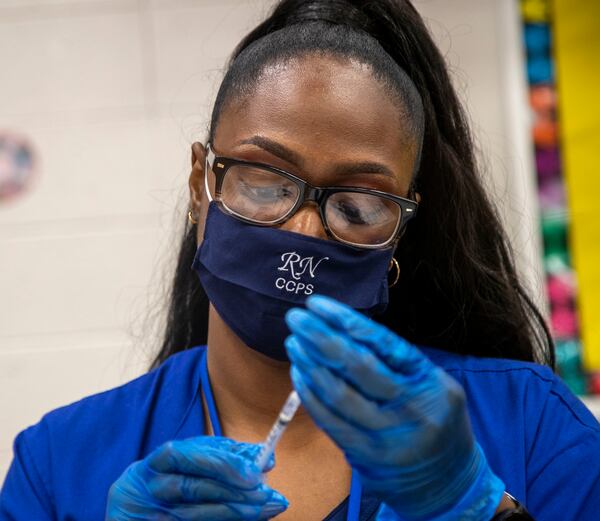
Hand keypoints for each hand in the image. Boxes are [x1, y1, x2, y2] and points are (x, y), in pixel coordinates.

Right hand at [105, 436, 287, 519]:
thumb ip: (227, 455)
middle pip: (192, 487)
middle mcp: (153, 486)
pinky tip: (249, 518)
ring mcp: (155, 513)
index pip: (189, 456)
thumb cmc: (174, 476)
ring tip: (265, 508)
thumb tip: (265, 457)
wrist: (136, 504)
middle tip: (266, 493)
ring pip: (195, 513)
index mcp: (161, 460)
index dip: (223, 463)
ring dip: (235, 511)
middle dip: (233, 490)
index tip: (255, 471)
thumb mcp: (196, 458)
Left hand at [284, 295, 503, 520]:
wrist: (451, 485)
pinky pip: (330, 421)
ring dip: (310, 364)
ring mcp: (387, 436)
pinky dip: (310, 395)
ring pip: (338, 394)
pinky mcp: (366, 457)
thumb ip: (397, 362)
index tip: (318, 304)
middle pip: (357, 366)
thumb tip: (346, 329)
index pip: (383, 343)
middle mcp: (409, 409)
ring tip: (294, 342)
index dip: (347, 321)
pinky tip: (300, 374)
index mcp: (428, 382)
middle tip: (297, 318)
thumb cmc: (438, 423)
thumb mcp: (435, 385)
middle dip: (321, 338)